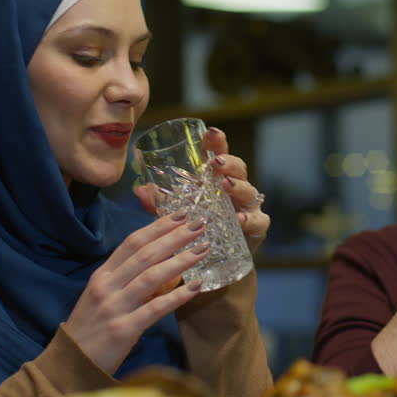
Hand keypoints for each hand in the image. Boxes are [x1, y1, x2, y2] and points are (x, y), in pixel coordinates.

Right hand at [63, 213, 208, 373]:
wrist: (69, 365)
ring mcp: (114, 307)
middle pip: (145, 254)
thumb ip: (123, 279)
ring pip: (152, 276)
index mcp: (102, 275)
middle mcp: (107, 286)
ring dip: (180, 260)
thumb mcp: (101, 297)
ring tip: (203, 249)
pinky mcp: (123, 329)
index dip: (158, 227)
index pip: (132, 243)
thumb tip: (158, 262)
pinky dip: (177, 296)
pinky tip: (196, 287)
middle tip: (200, 225)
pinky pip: (155, 309)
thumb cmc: (90, 329)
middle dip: (174, 236)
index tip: (181, 214)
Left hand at [133, 127, 269, 253]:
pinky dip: (250, 219)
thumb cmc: (199, 232)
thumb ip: (159, 204)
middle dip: (229, 162)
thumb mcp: (177, 216)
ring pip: (249, 191)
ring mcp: (248, 208)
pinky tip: (240, 219)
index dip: (217, 142)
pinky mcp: (256, 229)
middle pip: (238, 169)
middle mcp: (235, 190)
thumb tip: (139, 189)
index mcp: (216, 181)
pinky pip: (258, 221)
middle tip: (216, 162)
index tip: (210, 132)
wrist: (220, 265)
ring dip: (238, 187)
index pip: (219, 155)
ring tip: (226, 186)